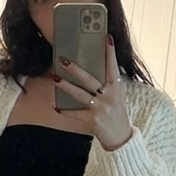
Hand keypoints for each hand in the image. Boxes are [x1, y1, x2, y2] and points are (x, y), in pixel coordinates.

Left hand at [52, 35, 133, 150]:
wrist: (121, 138)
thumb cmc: (117, 114)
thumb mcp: (117, 96)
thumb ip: (108, 83)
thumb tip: (94, 68)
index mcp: (116, 88)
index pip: (113, 67)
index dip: (110, 53)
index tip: (106, 37)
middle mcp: (109, 97)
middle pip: (90, 80)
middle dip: (75, 69)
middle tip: (63, 60)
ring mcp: (100, 109)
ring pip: (80, 95)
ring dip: (66, 86)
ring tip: (54, 78)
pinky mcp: (93, 121)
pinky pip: (75, 114)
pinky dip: (65, 111)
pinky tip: (55, 107)